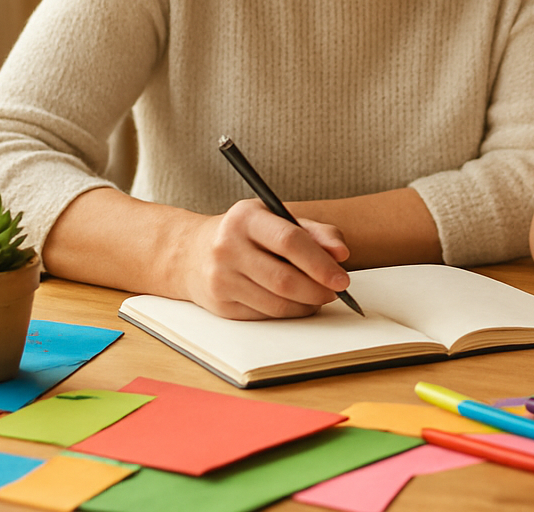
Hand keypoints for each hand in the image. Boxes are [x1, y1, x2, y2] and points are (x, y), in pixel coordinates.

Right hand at [180, 199, 352, 318]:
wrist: (191, 252)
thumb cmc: (246, 233)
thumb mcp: (277, 218)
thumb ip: (315, 232)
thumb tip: (341, 253)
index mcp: (245, 218)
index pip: (290, 241)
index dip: (320, 263)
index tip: (342, 278)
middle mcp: (227, 247)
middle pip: (284, 279)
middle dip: (318, 290)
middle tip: (336, 291)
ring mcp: (220, 279)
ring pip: (276, 303)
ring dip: (306, 305)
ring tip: (318, 296)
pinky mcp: (219, 305)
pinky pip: (264, 316)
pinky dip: (288, 313)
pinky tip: (295, 303)